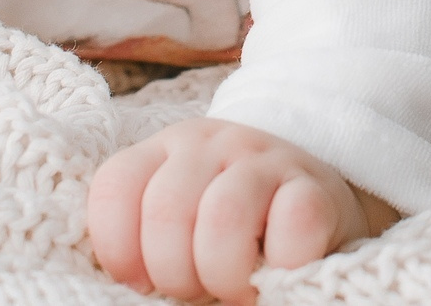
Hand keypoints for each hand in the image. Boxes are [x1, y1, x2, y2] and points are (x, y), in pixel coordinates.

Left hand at [89, 117, 392, 303]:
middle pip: (166, 210)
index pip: (115, 187)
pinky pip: (292, 224)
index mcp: (167, 149)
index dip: (118, 250)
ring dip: (224, 273)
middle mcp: (212, 142)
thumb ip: (152, 242)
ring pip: (223, 216)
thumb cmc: (235, 230)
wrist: (315, 201)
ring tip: (236, 288)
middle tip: (200, 288)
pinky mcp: (315, 186)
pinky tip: (279, 271)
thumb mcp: (183, 225)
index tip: (144, 283)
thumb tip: (139, 289)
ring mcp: (265, 158)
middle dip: (174, 273)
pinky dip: (281, 264)